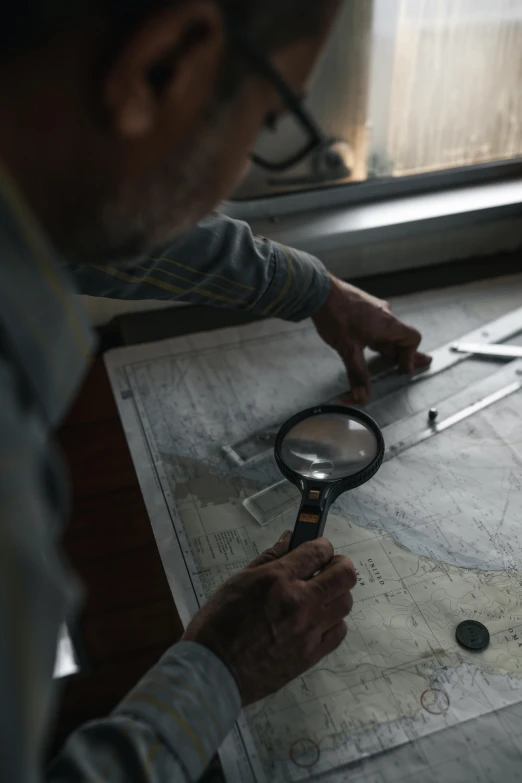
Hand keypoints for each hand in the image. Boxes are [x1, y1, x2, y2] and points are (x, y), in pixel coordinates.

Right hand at [183, 532, 356, 704]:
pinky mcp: (311, 654)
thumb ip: (269, 558)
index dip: (322, 546)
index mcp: (278, 579)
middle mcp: (300, 601)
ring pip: (346, 602)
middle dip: (339, 565)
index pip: (319, 551)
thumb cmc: (219, 622)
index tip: (318, 550)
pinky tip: (317, 621)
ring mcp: (309, 630)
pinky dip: (333, 622)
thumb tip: (289, 539)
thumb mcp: (238, 581)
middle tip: (326, 569)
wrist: (214, 670)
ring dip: (336, 594)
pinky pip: (339, 631)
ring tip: (320, 596)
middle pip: (344, 575)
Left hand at [313, 275, 431, 403]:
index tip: (403, 369)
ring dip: (387, 347)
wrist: (318, 291)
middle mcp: (384, 315)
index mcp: (388, 324)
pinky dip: (375, 338)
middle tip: (404, 367)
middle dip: (401, 354)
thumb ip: (357, 374)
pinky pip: (374, 325)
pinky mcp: (361, 307)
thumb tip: (363, 396)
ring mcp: (373, 309)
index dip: (412, 355)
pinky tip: (365, 344)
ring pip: (385, 332)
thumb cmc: (337, 315)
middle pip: (400, 337)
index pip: (413, 338)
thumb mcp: (348, 349)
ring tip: (385, 360)